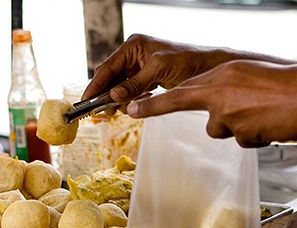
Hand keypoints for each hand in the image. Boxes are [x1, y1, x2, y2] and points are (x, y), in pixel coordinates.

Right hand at [82, 34, 231, 113]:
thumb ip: (134, 83)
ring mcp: (140, 67)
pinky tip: (130, 106)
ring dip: (118, 100)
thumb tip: (114, 96)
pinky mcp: (148, 78)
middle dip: (106, 95)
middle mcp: (134, 55)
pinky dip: (129, 100)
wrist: (210, 67)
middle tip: (101, 112)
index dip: (95, 86)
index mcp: (134, 46)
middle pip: (111, 78)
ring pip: (120, 87)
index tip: (85, 101)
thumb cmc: (188, 61)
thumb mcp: (158, 71)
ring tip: (116, 111)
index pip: (107, 68)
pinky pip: (131, 91)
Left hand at [126, 60, 296, 146]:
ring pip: (224, 129)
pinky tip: (273, 124)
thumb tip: (216, 108)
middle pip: (205, 116)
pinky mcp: (242, 135)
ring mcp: (229, 117)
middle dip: (215, 116)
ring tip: (268, 115)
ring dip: (242, 126)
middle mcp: (219, 95)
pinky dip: (257, 135)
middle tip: (213, 108)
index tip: (130, 110)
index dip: (154, 105)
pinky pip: (244, 139)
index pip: (179, 93)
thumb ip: (228, 88)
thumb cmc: (290, 84)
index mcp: (220, 76)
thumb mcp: (251, 75)